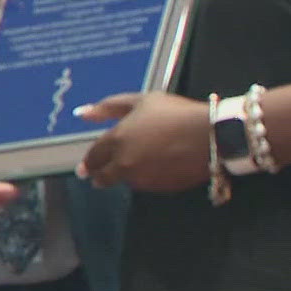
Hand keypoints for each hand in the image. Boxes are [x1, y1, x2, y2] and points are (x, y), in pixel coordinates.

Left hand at [75, 92, 210, 192]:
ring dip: (126, 175)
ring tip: (140, 162)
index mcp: (117, 140)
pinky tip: (157, 166)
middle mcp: (124, 164)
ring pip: (126, 181)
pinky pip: (146, 185)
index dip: (89, 163)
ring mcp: (142, 179)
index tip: (85, 168)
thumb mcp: (141, 101)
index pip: (94, 157)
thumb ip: (109, 107)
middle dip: (100, 176)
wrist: (208, 136)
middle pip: (104, 177)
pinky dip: (146, 178)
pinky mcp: (159, 189)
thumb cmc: (175, 113)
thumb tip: (82, 113)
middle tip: (100, 176)